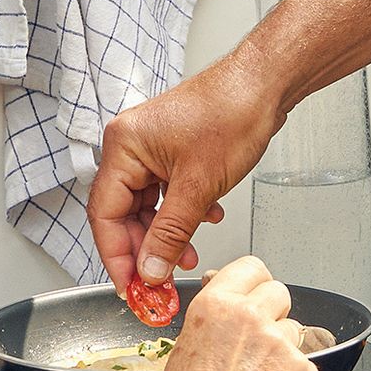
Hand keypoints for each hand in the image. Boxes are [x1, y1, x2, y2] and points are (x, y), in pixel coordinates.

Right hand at [89, 61, 287, 291]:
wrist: (265, 83)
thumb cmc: (232, 112)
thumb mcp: (198, 186)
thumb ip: (170, 234)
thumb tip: (151, 269)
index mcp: (123, 146)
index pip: (105, 214)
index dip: (116, 256)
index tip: (130, 286)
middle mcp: (131, 145)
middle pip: (123, 212)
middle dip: (145, 248)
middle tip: (160, 280)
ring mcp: (152, 148)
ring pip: (148, 205)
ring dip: (167, 233)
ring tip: (188, 254)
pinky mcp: (173, 151)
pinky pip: (167, 192)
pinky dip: (183, 213)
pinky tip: (206, 219)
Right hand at [149, 257, 317, 370]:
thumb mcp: (184, 352)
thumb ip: (211, 324)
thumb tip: (224, 317)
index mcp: (216, 306)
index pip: (251, 267)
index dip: (254, 282)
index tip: (254, 293)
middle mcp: (250, 317)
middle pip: (279, 293)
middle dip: (272, 313)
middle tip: (257, 342)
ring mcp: (280, 343)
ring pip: (294, 329)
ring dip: (283, 348)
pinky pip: (307, 364)